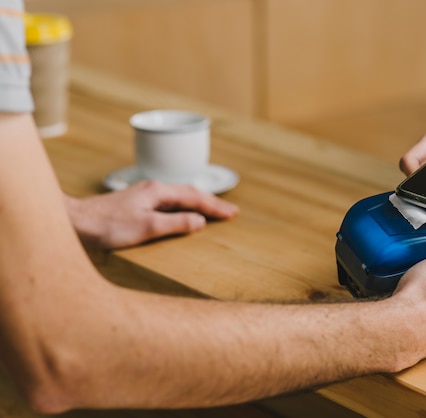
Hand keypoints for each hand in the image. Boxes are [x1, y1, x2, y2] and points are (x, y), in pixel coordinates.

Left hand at [65, 180, 238, 249]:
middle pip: (189, 193)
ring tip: (213, 211)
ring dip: (198, 203)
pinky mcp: (136, 203)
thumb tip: (199, 221)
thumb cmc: (106, 226)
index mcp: (158, 191)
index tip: (232, 213)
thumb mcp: (145, 228)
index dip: (215, 206)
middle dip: (211, 202)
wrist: (73, 222)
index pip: (195, 197)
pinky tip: (183, 213)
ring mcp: (143, 195)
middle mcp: (152, 188)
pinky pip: (168, 202)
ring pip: (179, 196)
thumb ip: (175, 223)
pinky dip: (183, 206)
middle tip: (230, 212)